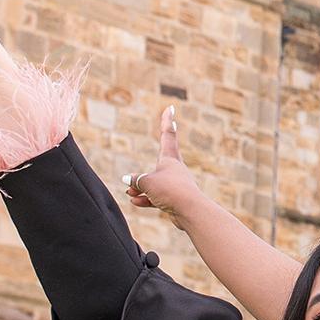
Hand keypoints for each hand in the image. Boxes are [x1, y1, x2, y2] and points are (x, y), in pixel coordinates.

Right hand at [123, 106, 204, 227]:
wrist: (190, 211)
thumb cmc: (171, 191)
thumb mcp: (148, 182)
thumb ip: (136, 180)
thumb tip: (129, 180)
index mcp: (170, 159)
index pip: (168, 135)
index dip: (167, 120)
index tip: (171, 108)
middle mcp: (174, 169)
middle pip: (163, 156)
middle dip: (159, 148)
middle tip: (167, 128)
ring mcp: (175, 185)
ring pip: (156, 181)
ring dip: (142, 186)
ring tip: (130, 193)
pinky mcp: (174, 199)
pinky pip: (157, 196)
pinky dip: (146, 198)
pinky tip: (135, 202)